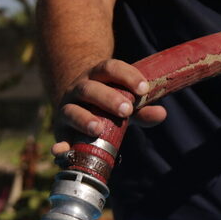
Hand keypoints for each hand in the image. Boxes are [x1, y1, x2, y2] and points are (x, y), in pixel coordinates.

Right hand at [50, 59, 166, 155]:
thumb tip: (161, 113)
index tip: (144, 89)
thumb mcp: (126, 102)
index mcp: (98, 76)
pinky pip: (59, 137)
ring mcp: (67, 108)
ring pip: (72, 110)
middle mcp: (79, 88)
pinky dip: (59, 145)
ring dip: (84, 119)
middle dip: (108, 98)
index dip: (127, 76)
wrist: (78, 103)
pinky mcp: (60, 129)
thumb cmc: (108, 103)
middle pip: (90, 89)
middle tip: (127, 110)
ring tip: (97, 129)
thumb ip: (142, 109)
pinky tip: (61, 151)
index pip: (110, 68)